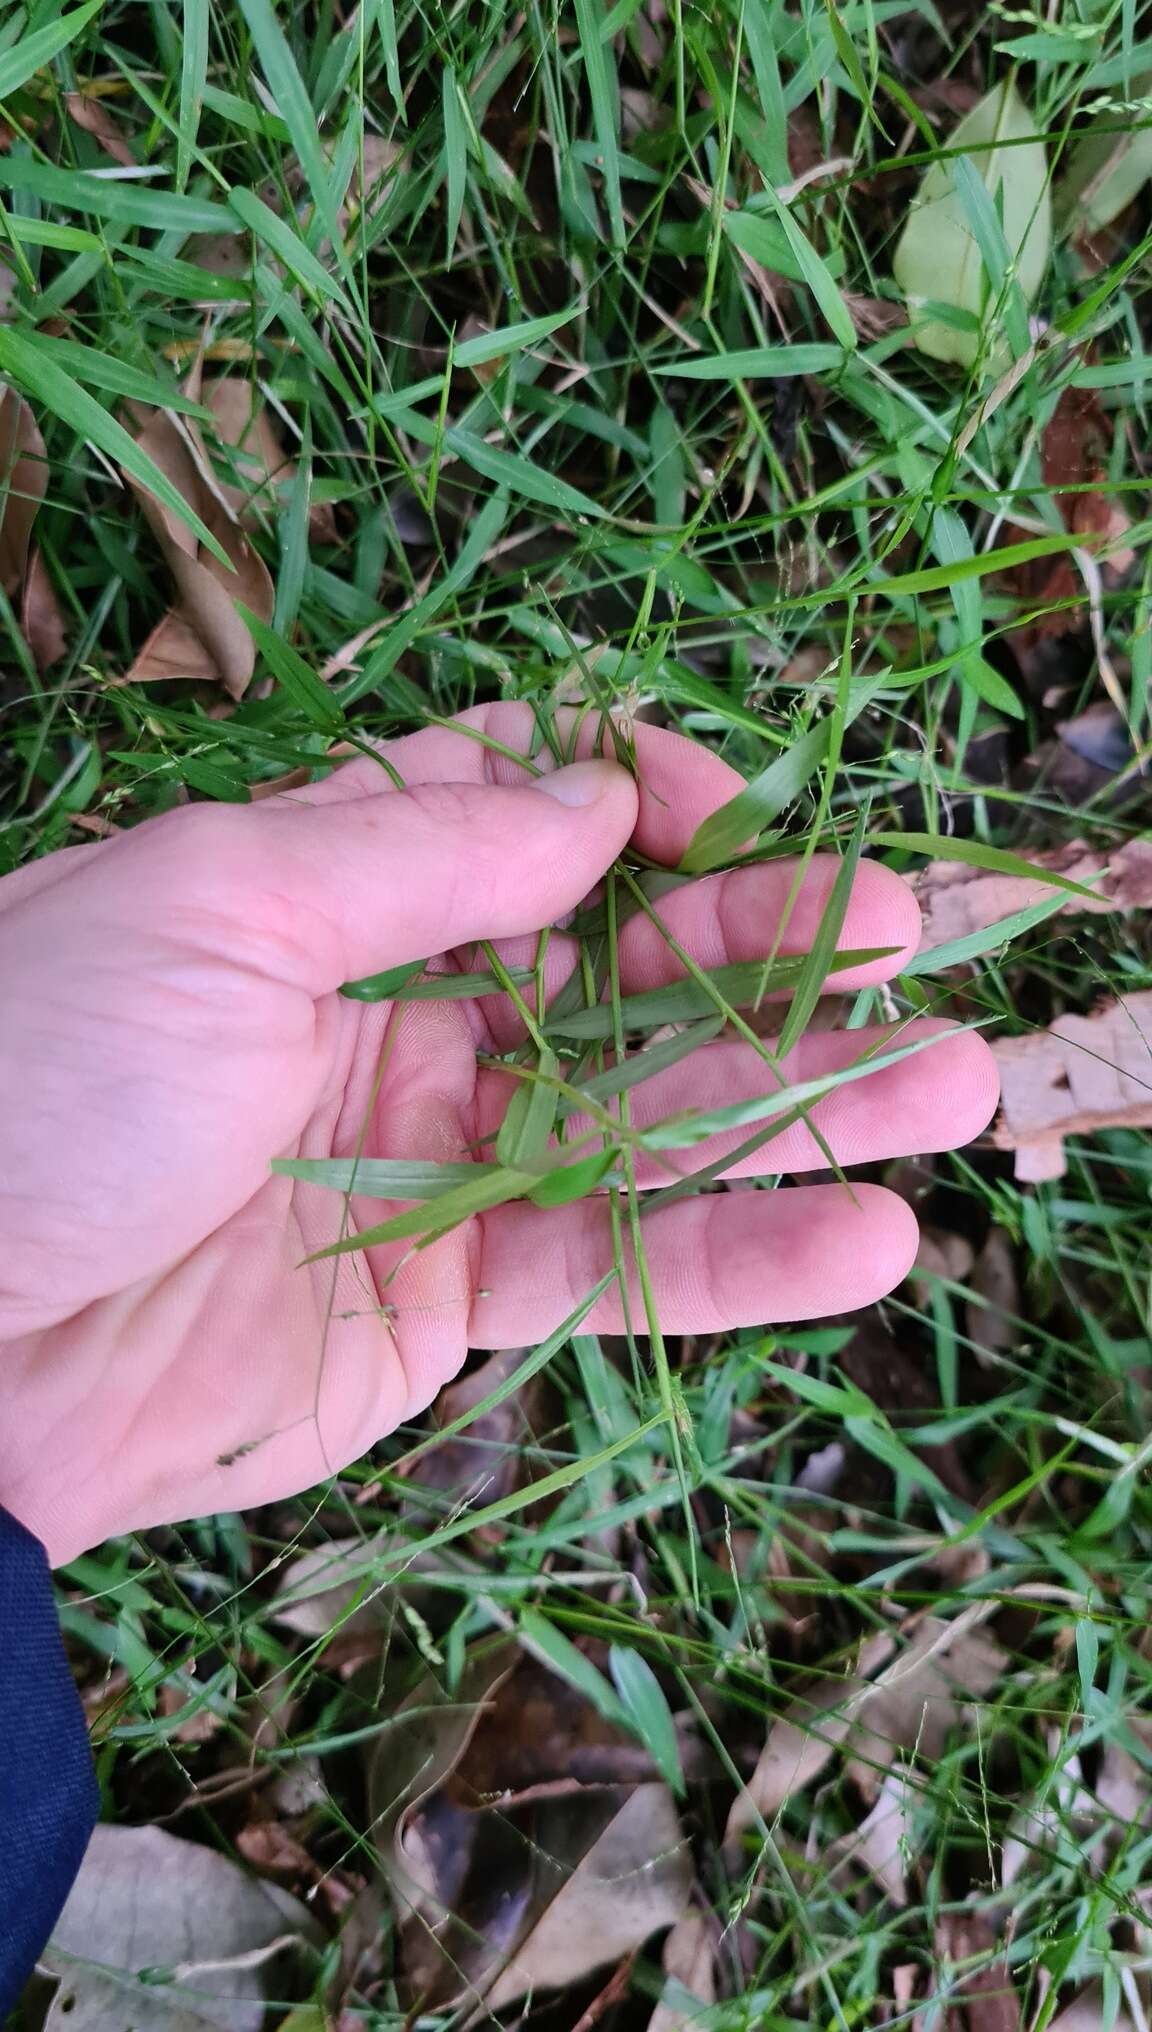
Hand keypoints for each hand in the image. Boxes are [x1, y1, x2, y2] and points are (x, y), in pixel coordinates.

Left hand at [0, 705, 996, 1562]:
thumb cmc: (43, 1075)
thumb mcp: (221, 901)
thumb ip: (427, 847)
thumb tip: (599, 796)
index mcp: (329, 887)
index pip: (527, 811)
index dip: (638, 801)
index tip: (725, 819)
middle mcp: (399, 1011)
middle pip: (621, 964)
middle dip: (763, 946)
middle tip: (900, 931)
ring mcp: (432, 1160)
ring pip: (650, 1119)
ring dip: (802, 1102)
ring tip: (953, 1080)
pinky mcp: (445, 1301)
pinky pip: (614, 1267)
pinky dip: (739, 1257)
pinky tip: (866, 1234)